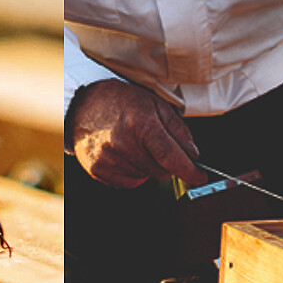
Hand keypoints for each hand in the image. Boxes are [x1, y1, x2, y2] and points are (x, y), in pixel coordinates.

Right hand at [68, 79, 206, 188]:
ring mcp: (109, 159)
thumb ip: (177, 129)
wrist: (81, 105)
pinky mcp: (98, 170)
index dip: (190, 171)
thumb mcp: (154, 103)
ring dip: (149, 166)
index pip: (171, 157)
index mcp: (141, 124)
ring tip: (136, 144)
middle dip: (168, 163)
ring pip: (146, 177)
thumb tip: (192, 153)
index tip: (200, 177)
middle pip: (161, 171)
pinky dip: (134, 172)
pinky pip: (129, 182)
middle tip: (160, 146)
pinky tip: (126, 154)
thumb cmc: (119, 100)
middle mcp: (123, 144)